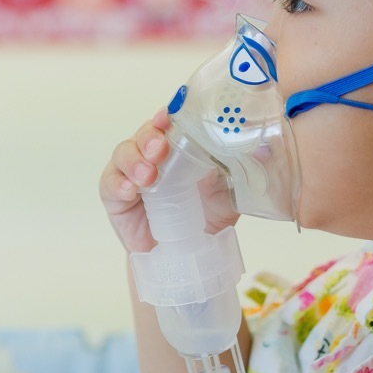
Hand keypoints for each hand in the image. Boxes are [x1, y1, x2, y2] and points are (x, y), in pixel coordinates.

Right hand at [100, 109, 239, 253]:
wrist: (188, 257)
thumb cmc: (206, 217)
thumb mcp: (228, 192)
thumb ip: (237, 170)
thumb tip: (261, 150)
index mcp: (179, 146)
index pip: (170, 122)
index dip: (168, 115)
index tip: (170, 116)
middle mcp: (153, 154)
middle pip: (144, 133)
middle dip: (150, 136)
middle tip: (160, 149)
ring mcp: (132, 173)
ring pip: (124, 152)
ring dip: (134, 159)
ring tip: (147, 176)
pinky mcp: (117, 197)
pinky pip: (110, 183)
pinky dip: (118, 183)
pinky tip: (130, 190)